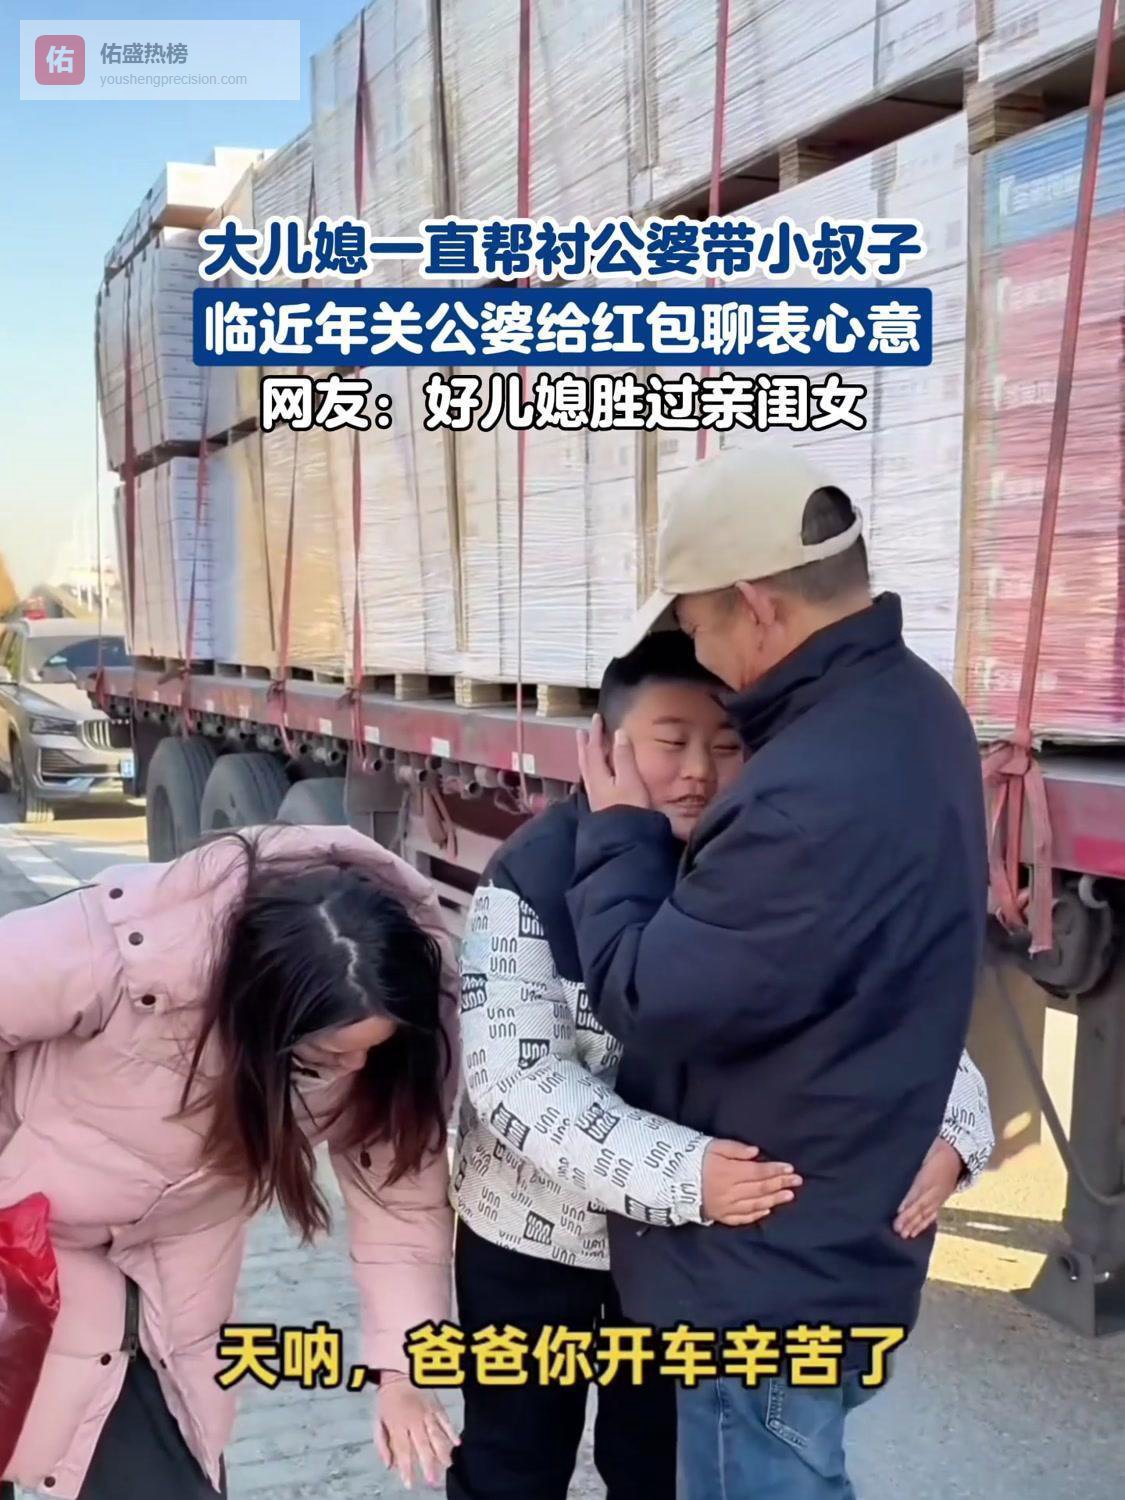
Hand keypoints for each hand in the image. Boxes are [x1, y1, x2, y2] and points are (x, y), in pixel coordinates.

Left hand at [375, 1374, 459, 1488]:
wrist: (398, 1370)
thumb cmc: (387, 1398)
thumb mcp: (377, 1421)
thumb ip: (382, 1444)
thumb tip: (389, 1465)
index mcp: (398, 1425)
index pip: (403, 1451)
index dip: (407, 1468)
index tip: (410, 1483)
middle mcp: (414, 1421)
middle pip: (422, 1445)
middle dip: (428, 1464)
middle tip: (433, 1480)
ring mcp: (427, 1412)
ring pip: (436, 1434)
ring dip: (442, 1451)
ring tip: (448, 1465)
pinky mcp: (436, 1404)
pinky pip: (445, 1419)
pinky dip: (452, 1431)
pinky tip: (457, 1443)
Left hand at [576, 714, 650, 813]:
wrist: (625, 840)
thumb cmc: (630, 808)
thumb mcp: (630, 779)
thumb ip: (624, 757)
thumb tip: (619, 732)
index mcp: (598, 775)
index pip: (595, 749)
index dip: (596, 733)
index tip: (596, 717)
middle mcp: (592, 785)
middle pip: (585, 760)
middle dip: (585, 745)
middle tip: (581, 732)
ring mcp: (595, 797)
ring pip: (586, 771)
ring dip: (585, 757)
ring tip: (585, 749)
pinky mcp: (600, 807)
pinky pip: (591, 781)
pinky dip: (591, 771)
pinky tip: (594, 776)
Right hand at [702, 1140, 801, 1226]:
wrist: (671, 1180)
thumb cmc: (694, 1158)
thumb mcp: (712, 1146)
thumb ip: (735, 1148)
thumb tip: (756, 1153)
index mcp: (726, 1172)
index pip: (757, 1172)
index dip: (775, 1170)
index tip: (790, 1168)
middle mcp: (728, 1191)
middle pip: (760, 1188)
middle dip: (780, 1184)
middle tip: (797, 1181)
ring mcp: (725, 1206)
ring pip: (754, 1204)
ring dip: (774, 1200)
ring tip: (789, 1195)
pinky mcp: (720, 1216)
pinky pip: (742, 1217)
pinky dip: (756, 1214)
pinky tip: (768, 1209)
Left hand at [895, 1137, 964, 1239]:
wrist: (957, 1155)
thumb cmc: (935, 1151)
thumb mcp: (923, 1154)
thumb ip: (910, 1163)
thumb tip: (893, 1168)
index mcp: (929, 1175)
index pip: (916, 1191)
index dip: (908, 1202)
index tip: (897, 1212)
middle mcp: (935, 1190)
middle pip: (920, 1206)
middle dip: (909, 1219)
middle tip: (897, 1229)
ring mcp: (939, 1197)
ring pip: (926, 1213)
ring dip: (915, 1225)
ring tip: (905, 1235)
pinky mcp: (941, 1201)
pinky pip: (932, 1215)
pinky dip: (924, 1224)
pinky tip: (915, 1232)